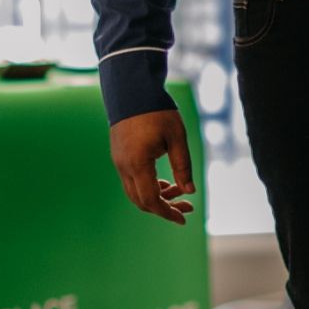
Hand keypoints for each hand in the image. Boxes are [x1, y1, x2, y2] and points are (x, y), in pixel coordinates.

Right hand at [109, 109, 195, 223]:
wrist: (132, 90)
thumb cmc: (157, 111)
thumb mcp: (176, 138)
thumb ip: (183, 166)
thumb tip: (189, 191)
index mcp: (138, 164)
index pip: (151, 200)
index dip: (167, 213)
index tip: (184, 218)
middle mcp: (124, 167)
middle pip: (141, 201)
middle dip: (165, 207)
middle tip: (187, 206)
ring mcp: (119, 162)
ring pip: (135, 192)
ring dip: (157, 197)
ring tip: (180, 191)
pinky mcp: (119, 156)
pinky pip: (132, 181)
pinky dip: (148, 186)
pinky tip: (165, 182)